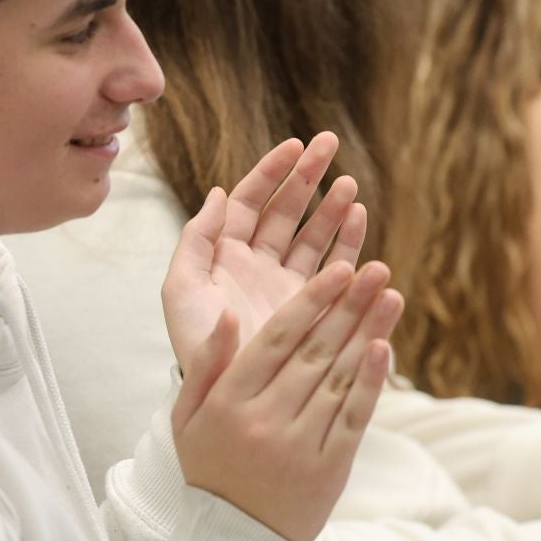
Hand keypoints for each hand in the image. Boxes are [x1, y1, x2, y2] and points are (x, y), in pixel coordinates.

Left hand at [161, 132, 365, 369]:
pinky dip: (347, 241)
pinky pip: (335, 265)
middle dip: (307, 176)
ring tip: (350, 185)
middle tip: (330, 144)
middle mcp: (258, 265)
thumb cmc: (196, 345)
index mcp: (225, 255)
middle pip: (286, 210)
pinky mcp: (313, 305)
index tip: (294, 146)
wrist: (227, 396)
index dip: (271, 171)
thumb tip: (215, 192)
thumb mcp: (181, 289)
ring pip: (313, 234)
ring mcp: (288, 284)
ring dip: (331, 206)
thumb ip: (195, 239)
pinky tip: (359, 217)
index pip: (249, 201)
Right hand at [172, 259, 402, 540]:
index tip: (338, 269)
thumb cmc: (210, 469)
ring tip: (390, 296)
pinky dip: (370, 381)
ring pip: (338, 378)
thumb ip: (207, 363)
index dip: (310, 302)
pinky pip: (353, 417)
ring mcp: (299, 445)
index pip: (275, 341)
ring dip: (368, 332)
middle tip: (376, 271)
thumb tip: (229, 311)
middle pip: (314, 352)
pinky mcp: (329, 468)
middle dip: (348, 306)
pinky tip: (384, 346)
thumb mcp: (188, 418)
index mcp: (230, 403)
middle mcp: (265, 421)